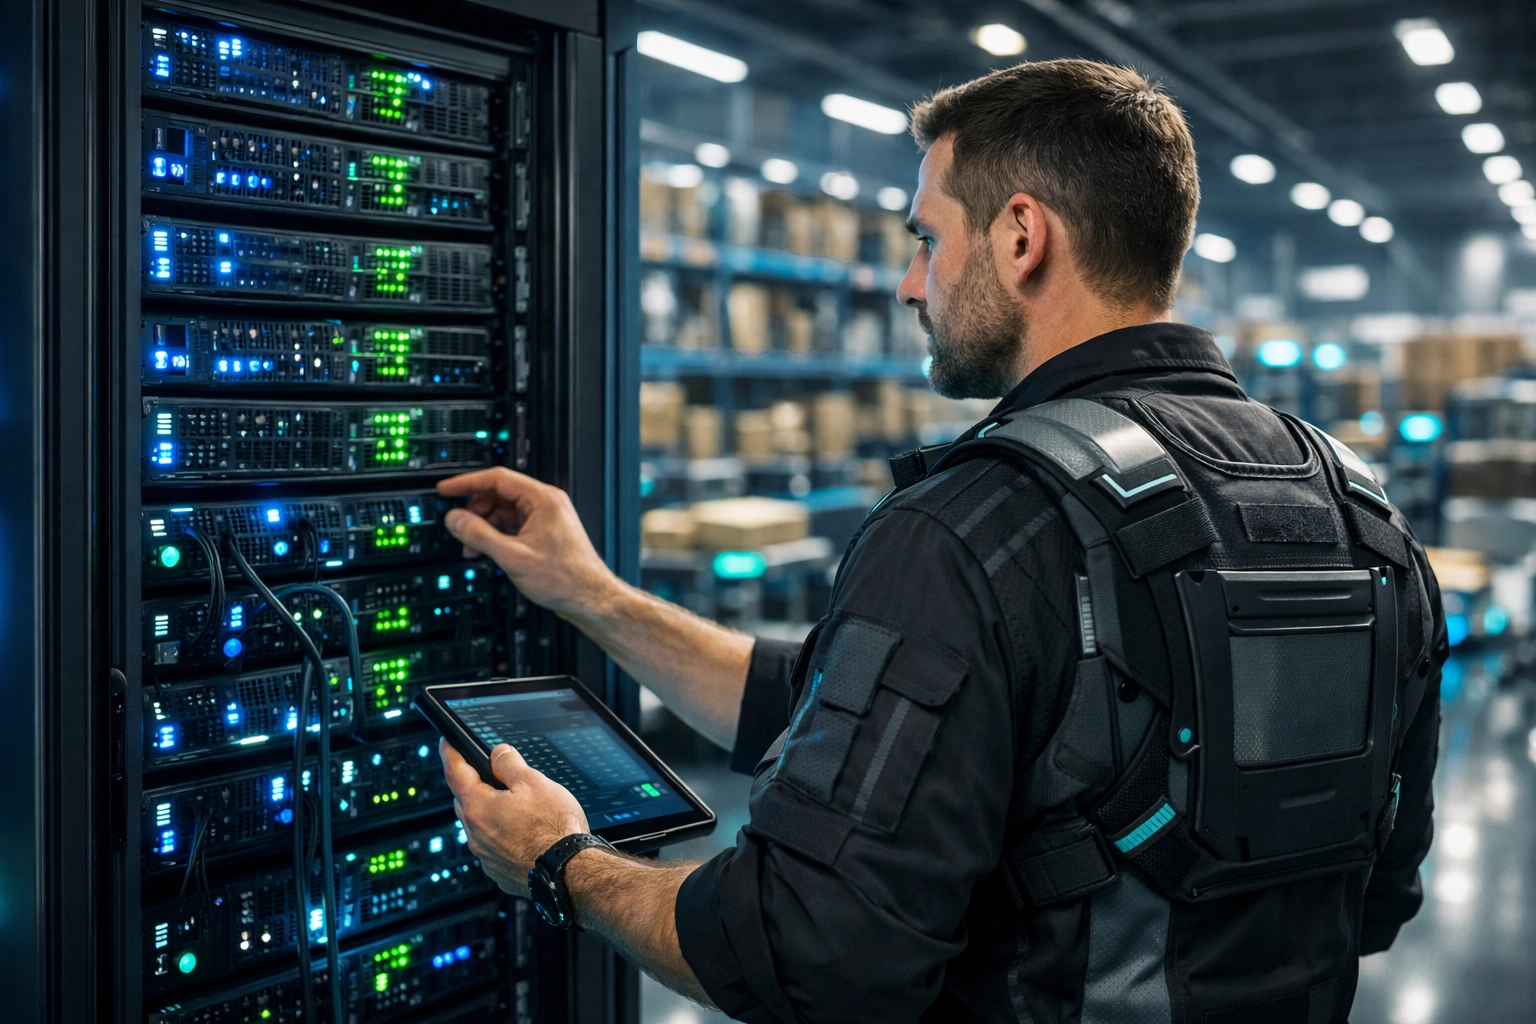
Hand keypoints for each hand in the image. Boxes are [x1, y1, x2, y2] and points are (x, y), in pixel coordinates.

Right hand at [437, 468, 617, 617]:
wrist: (590, 599)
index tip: (447, 489)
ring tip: (468, 545)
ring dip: (483, 527)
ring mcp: (544, 520)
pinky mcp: (542, 536)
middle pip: (499, 495)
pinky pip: (512, 527)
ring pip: (504, 513)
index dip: (468, 483)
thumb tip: (456, 520)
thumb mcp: (513, 556)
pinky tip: (484, 551)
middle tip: (456, 524)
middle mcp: (545, 505)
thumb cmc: (567, 578)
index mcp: (543, 499)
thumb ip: (480, 535)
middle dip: (474, 510)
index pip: (497, 478)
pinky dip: (495, 537)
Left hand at [441, 738, 589, 897]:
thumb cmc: (555, 830)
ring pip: (479, 825)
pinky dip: (501, 835)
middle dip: (472, 784)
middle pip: (465, 800)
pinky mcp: (499, 871)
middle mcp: (476, 834)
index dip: (450, 753)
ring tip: (517, 805)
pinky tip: (524, 832)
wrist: (569, 872)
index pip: (454, 772)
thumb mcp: (534, 783)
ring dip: (489, 812)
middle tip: (488, 772)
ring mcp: (486, 856)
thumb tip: (498, 754)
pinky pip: (493, 846)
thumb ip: (510, 764)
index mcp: (479, 807)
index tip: (447, 743)